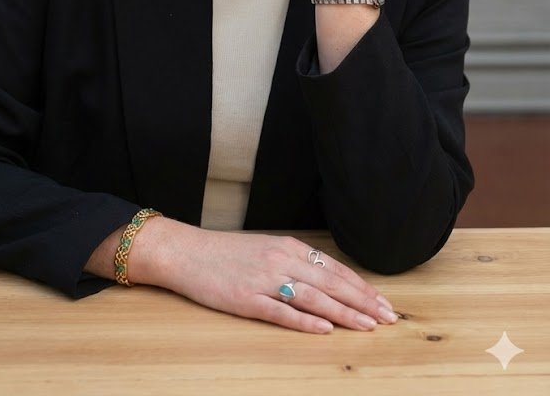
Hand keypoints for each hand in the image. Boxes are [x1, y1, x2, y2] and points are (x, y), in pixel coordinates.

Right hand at [129, 219, 398, 333]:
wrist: (187, 252)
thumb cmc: (228, 254)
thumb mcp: (267, 250)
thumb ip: (296, 263)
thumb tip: (329, 281)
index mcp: (289, 247)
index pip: (334, 269)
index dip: (361, 287)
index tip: (384, 302)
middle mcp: (281, 260)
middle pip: (330, 283)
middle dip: (363, 301)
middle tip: (388, 317)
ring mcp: (264, 280)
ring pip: (313, 297)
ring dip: (344, 312)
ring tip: (368, 325)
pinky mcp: (246, 300)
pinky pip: (281, 312)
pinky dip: (305, 321)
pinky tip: (324, 329)